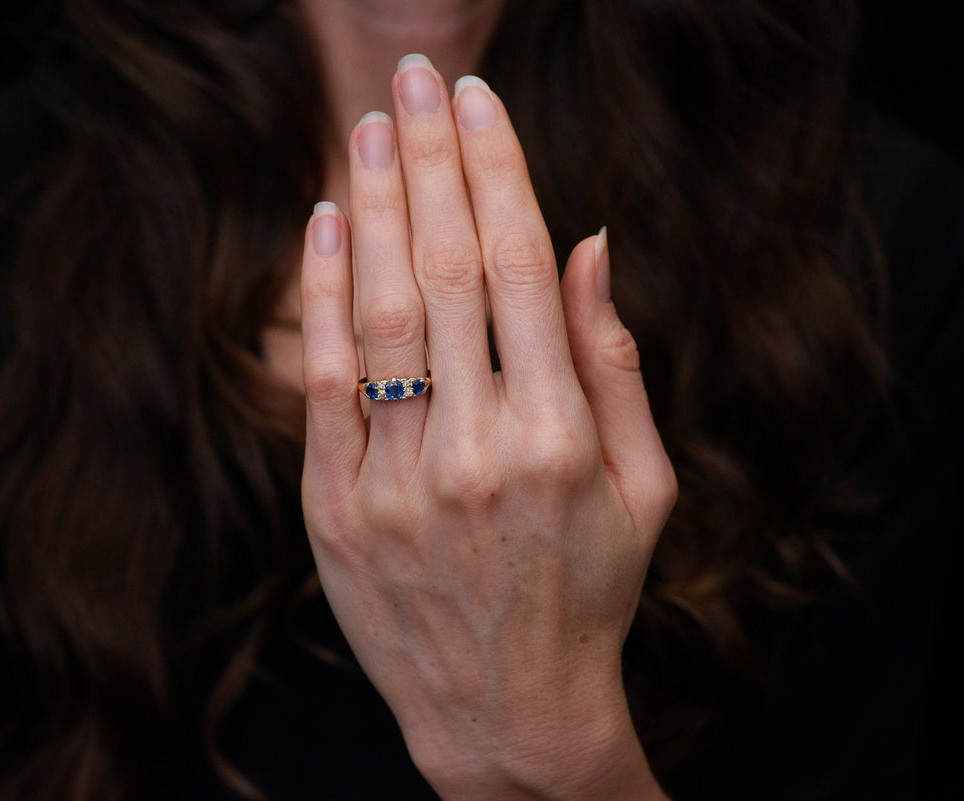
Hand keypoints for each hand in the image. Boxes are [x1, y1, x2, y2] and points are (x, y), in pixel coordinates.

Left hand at [299, 55, 675, 800]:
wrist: (505, 710)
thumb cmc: (588, 590)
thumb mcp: (642, 488)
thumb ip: (615, 364)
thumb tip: (589, 245)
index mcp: (562, 438)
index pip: (519, 267)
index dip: (497, 171)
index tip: (479, 102)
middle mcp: (479, 450)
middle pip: (445, 269)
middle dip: (430, 160)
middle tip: (416, 78)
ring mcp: (398, 481)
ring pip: (380, 312)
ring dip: (373, 207)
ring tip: (370, 127)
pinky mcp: (336, 509)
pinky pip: (322, 382)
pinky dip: (320, 295)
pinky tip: (324, 224)